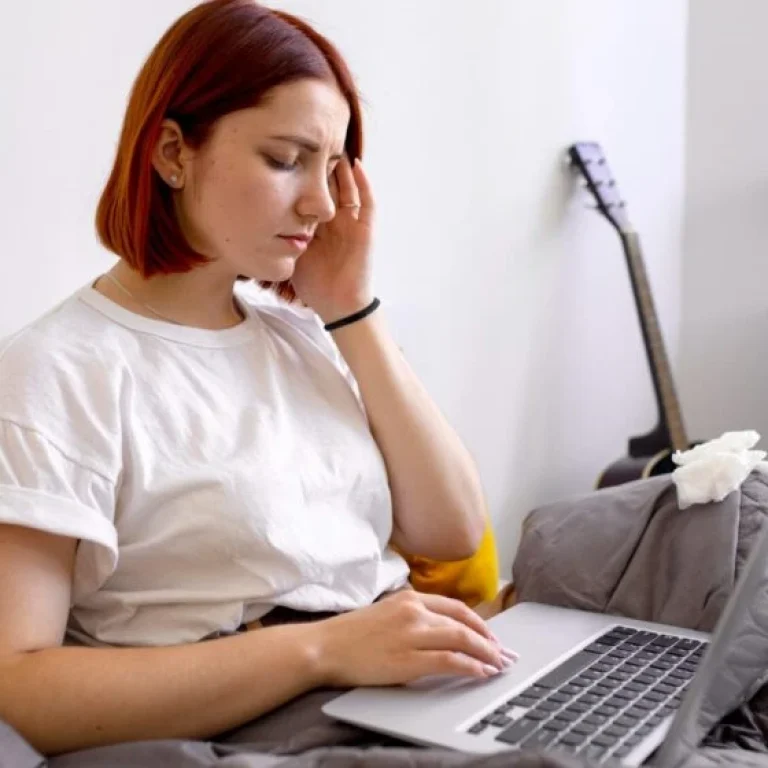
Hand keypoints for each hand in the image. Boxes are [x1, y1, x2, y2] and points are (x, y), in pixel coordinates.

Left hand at [290, 155, 374, 324]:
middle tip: (309, 138)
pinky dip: (363, 183)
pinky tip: (355, 164)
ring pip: (348, 187)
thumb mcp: (290, 252)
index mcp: (317, 225)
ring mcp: (352, 223)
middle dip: (320, 164)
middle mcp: (335, 220)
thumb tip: (250, 215)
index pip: (309, 193)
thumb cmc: (314, 285)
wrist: (337, 306)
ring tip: (332, 142)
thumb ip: (278, 234)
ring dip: (342, 166)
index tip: (285, 152)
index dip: (301, 174)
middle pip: (328, 185)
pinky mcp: (365, 229)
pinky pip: (367, 202)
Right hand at [308, 590, 518, 687]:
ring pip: (461, 640)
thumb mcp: (385, 613)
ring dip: (485, 654)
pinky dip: (470, 667)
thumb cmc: (351, 634)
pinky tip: (480, 673)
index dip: (478, 622)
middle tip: (504, 653)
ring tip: (498, 665)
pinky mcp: (408, 658)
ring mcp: (411, 633)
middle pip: (463, 622)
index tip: (491, 636)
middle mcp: (413, 610)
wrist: (324, 647)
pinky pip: (449, 661)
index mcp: (408, 597)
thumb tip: (441, 632)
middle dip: (489, 639)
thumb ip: (412, 617)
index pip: (454, 606)